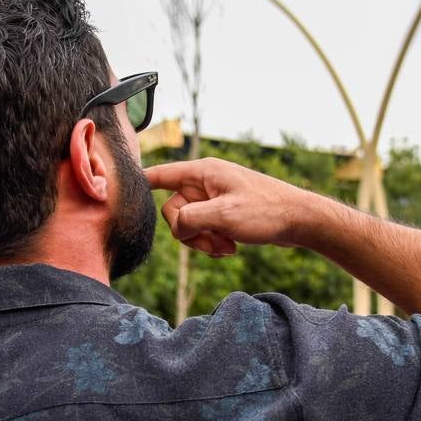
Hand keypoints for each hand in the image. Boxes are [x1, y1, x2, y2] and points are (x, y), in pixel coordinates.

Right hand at [145, 158, 316, 255]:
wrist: (299, 220)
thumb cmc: (266, 212)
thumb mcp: (224, 216)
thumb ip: (191, 219)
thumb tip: (178, 227)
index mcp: (203, 172)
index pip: (160, 175)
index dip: (140, 183)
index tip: (121, 187)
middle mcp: (206, 182)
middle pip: (174, 211)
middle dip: (189, 232)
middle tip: (214, 241)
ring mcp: (215, 198)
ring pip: (189, 225)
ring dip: (203, 241)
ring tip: (226, 248)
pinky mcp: (224, 213)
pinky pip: (204, 230)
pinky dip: (213, 242)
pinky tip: (231, 248)